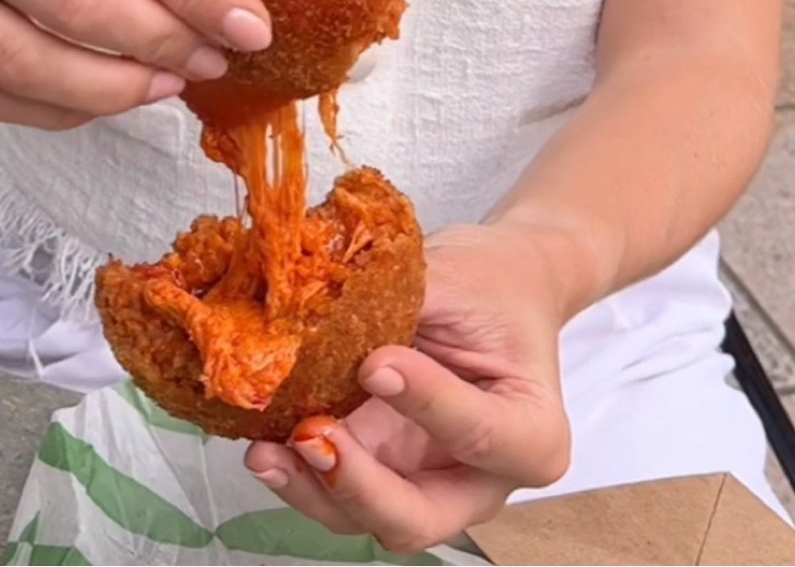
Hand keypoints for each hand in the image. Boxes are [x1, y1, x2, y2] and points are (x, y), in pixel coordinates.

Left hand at [244, 222, 571, 553]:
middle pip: (419, 516)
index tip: (376, 364)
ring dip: (311, 489)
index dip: (427, 405)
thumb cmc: (491, 285)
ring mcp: (424, 481)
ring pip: (366, 517)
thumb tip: (324, 299)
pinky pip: (336, 487)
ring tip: (266, 449)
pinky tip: (264, 437)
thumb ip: (405, 299)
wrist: (491, 288)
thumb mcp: (463, 279)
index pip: (481, 436)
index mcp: (530, 434)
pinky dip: (298, 470)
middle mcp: (479, 479)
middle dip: (358, 487)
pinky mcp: (379, 467)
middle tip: (313, 437)